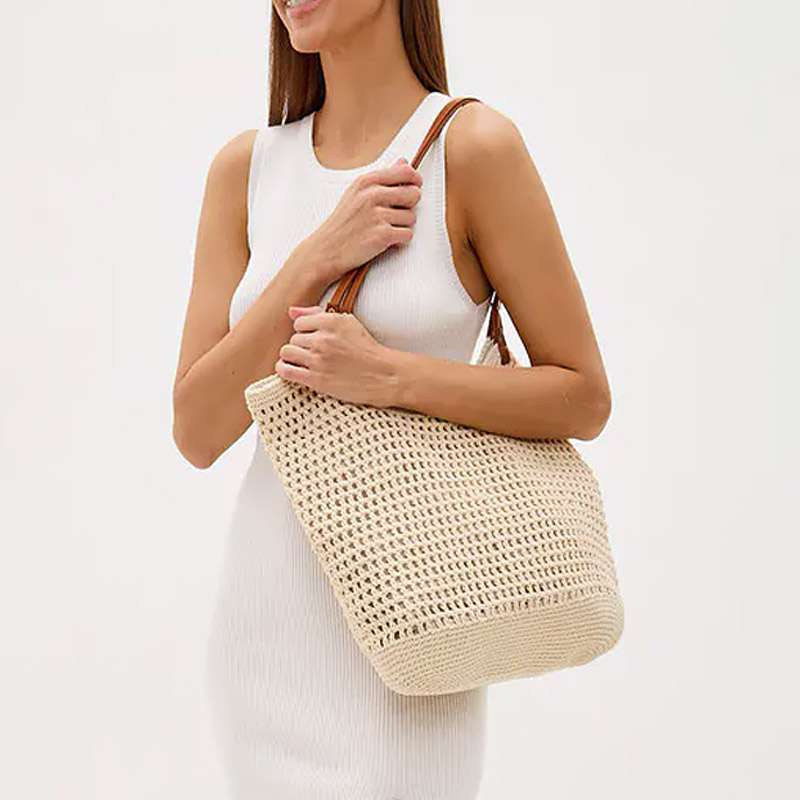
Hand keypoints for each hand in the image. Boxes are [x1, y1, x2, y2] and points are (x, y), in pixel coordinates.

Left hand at [274, 305, 401, 407]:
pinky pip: (286, 370)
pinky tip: (291, 369)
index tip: (314, 340)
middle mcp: (323, 338)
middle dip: (302, 346)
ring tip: (304, 362)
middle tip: (315, 354)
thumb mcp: (348, 323)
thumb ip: (317, 314)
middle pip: (293, 338)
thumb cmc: (366, 349)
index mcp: (331, 321)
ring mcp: (318, 359)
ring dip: (293, 357)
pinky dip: (284, 369)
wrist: (383, 376)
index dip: (305, 332)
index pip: (299, 322)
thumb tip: (291, 311)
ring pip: (287, 352)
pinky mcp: (316, 379)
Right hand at [302, 157, 422, 284]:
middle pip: (414, 194)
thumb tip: (403, 161)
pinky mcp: (382, 235)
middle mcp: (372, 196)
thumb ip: (382, 177)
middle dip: (410, 205)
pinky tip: (386, 239)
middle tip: (396, 212)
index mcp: (366, 182)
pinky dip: (400, 240)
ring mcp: (377, 216)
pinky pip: (407, 234)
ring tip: (386, 227)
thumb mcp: (357, 192)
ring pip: (412, 217)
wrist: (326, 249)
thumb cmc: (342, 223)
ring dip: (403, 225)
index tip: (415, 186)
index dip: (415, 180)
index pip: (405, 171)